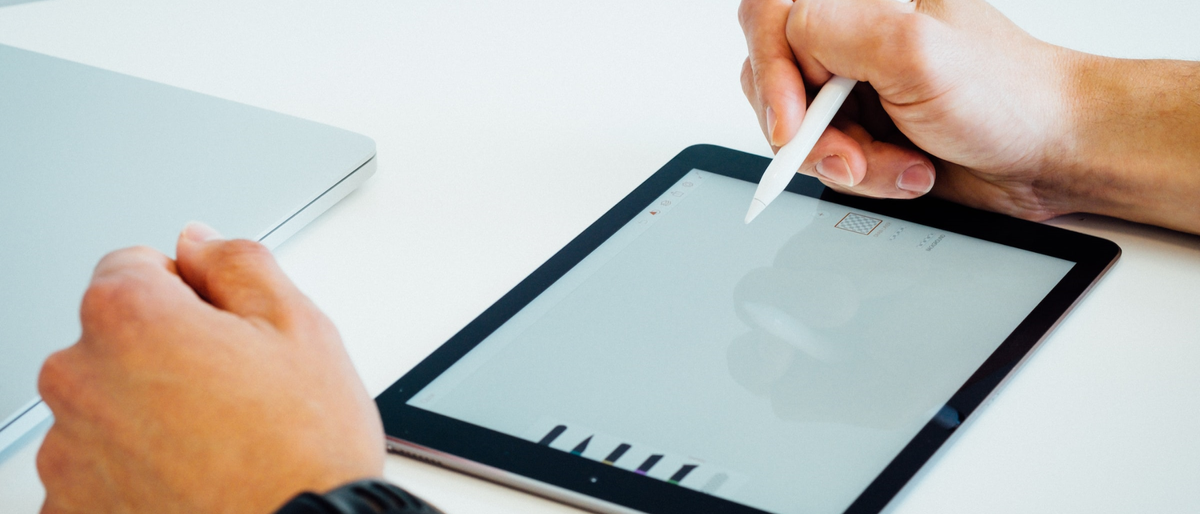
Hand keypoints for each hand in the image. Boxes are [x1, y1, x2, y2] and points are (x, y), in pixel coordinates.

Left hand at [36, 223, 384, 513]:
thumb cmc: (304, 451)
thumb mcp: (300, 326)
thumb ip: (238, 262)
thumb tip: (200, 242)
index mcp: (127, 318)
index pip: (134, 266)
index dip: (192, 292)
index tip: (225, 331)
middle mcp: (78, 380)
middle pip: (114, 338)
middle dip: (165, 352)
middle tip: (234, 392)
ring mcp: (68, 454)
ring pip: (107, 404)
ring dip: (147, 413)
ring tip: (218, 444)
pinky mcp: (73, 510)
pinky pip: (97, 469)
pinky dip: (133, 471)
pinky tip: (192, 480)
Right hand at [739, 0, 1084, 219]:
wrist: (1054, 153)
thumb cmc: (1011, 97)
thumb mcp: (914, 51)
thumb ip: (832, 31)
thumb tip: (783, 42)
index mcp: (863, 1)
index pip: (770, 17)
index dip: (771, 72)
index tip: (796, 123)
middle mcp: (852, 41)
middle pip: (773, 82)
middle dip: (812, 134)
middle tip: (855, 157)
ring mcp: (854, 90)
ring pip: (797, 133)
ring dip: (848, 163)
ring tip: (903, 164)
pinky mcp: (863, 134)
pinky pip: (827, 163)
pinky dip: (865, 179)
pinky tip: (909, 172)